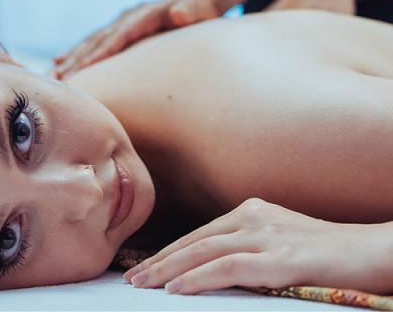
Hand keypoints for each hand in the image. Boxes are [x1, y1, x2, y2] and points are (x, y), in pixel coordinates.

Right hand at [53, 0, 218, 78]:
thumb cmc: (200, 7)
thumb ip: (191, 8)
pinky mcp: (119, 31)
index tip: (83, 67)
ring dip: (71, 58)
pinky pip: (94, 43)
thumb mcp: (201, 5)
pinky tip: (59, 64)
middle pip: (98, 40)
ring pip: (91, 42)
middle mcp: (127, 18)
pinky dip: (77, 53)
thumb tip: (180, 13)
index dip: (102, 51)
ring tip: (50, 75)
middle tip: (55, 78)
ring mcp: (121, 23)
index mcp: (144, 15)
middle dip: (77, 59)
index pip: (120, 35)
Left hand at [123, 198, 387, 295]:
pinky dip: (198, 277)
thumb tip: (217, 269)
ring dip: (168, 269)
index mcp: (252, 211)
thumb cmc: (328, 254)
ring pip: (204, 251)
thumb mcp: (282, 244)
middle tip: (131, 277)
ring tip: (141, 284)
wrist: (370, 250)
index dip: (170, 251)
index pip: (200, 233)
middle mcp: (253, 217)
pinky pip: (227, 267)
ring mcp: (266, 235)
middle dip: (160, 260)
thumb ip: (251, 250)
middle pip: (195, 240)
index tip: (145, 266)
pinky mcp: (279, 258)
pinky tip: (176, 288)